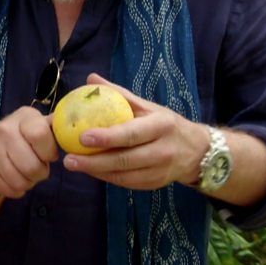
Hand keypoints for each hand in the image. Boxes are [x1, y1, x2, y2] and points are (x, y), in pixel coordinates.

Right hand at [0, 107, 58, 198]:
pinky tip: (16, 180)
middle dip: (41, 172)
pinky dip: (17, 189)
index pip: (39, 135)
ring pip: (19, 181)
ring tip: (28, 174)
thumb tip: (74, 132)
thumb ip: (54, 128)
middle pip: (31, 165)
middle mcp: (4, 132)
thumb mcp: (37, 123)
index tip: (50, 155)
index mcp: (23, 118)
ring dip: (29, 182)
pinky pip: (8, 190)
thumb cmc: (20, 133)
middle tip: (40, 169)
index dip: (49, 151)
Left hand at [60, 73, 207, 189]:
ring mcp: (160, 171)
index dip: (107, 137)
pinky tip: (90, 171)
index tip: (82, 137)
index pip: (131, 133)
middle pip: (125, 159)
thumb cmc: (165, 124)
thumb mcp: (147, 106)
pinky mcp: (154, 184)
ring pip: (124, 175)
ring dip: (96, 171)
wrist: (196, 150)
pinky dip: (106, 177)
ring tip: (74, 164)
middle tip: (69, 159)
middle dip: (94, 161)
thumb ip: (119, 94)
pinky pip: (126, 183)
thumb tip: (90, 79)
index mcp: (161, 126)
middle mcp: (163, 150)